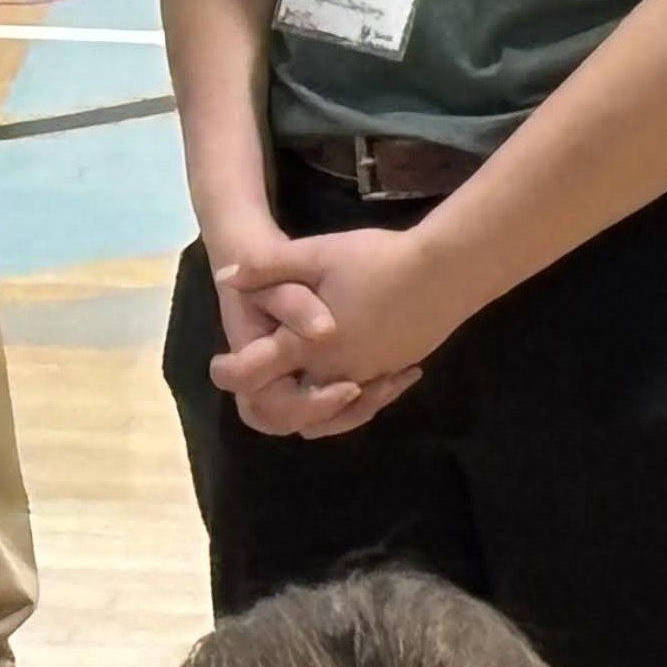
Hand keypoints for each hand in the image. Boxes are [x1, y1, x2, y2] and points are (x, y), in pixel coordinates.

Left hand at [212, 225, 469, 432]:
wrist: (445, 273)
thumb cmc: (377, 261)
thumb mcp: (316, 253)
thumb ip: (268, 267)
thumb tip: (226, 277)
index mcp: (309, 345)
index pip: (257, 373)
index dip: (231, 372)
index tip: (220, 364)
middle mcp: (336, 372)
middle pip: (291, 407)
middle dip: (270, 400)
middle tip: (257, 379)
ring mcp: (369, 376)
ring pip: (331, 412)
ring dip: (309, 405)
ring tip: (294, 383)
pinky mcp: (394, 371)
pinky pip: (364, 400)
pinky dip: (348, 398)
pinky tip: (346, 375)